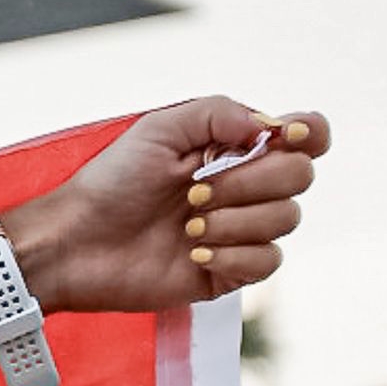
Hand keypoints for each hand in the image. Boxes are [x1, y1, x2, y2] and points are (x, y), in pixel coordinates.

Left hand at [7, 96, 326, 314]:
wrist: (76, 244)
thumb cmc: (110, 184)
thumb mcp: (158, 130)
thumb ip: (218, 113)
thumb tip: (269, 126)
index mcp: (236, 149)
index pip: (307, 137)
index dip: (310, 134)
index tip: (285, 137)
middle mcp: (246, 188)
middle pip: (300, 178)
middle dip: (250, 182)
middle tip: (193, 193)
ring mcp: (240, 231)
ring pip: (285, 220)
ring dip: (234, 220)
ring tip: (186, 226)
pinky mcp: (229, 271)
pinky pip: (267, 262)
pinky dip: (233, 254)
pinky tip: (193, 253)